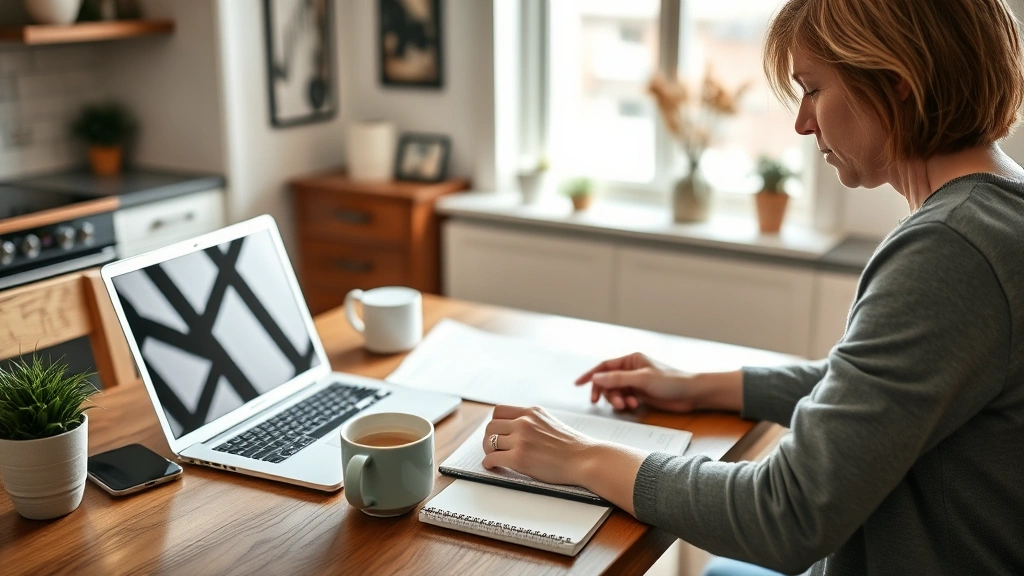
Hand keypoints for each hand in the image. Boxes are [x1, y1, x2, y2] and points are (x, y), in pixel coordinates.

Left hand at [481, 405, 598, 486]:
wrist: (585, 459)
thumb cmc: (571, 446)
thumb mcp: (550, 422)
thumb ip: (533, 422)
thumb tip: (514, 430)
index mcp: (532, 412)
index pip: (499, 410)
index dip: (495, 423)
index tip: (497, 433)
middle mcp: (524, 422)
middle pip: (491, 426)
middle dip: (489, 438)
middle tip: (493, 448)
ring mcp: (521, 439)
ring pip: (490, 441)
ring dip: (489, 451)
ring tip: (495, 457)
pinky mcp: (519, 458)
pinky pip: (493, 458)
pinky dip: (489, 463)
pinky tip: (494, 466)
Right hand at [574, 352, 700, 411]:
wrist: (691, 394)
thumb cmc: (671, 381)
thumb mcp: (642, 379)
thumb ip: (617, 378)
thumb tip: (596, 378)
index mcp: (630, 360)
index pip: (604, 366)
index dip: (590, 375)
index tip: (577, 384)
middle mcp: (631, 370)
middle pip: (608, 381)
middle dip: (607, 393)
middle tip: (608, 403)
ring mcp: (635, 382)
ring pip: (615, 392)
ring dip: (617, 399)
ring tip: (627, 405)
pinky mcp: (640, 394)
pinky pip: (624, 398)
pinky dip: (626, 403)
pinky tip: (634, 406)